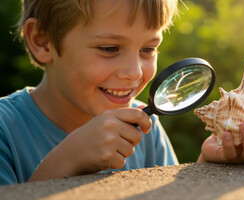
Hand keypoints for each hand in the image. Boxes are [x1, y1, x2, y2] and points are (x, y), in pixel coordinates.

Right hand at [29, 108, 151, 180]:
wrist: (69, 154)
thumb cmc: (90, 136)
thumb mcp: (104, 120)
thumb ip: (123, 116)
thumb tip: (145, 109)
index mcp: (110, 114)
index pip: (138, 114)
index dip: (146, 122)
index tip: (146, 129)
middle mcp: (110, 125)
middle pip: (137, 136)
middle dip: (130, 142)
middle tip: (115, 143)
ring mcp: (108, 140)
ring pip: (131, 150)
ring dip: (121, 153)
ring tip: (106, 149)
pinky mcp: (107, 155)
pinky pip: (122, 161)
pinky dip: (114, 162)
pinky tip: (102, 158)